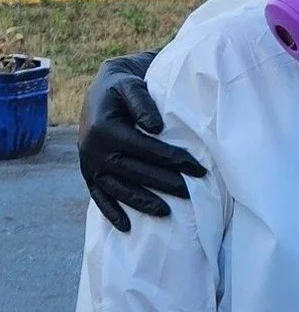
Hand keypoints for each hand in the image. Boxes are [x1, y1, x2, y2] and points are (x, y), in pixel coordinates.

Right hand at [78, 52, 205, 231]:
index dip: (173, 160)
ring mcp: (89, 164)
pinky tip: (126, 227)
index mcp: (105, 128)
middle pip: (134, 171)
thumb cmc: (124, 86)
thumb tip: (156, 128)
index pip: (145, 149)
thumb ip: (143, 102)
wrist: (102, 87)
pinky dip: (111, 212)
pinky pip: (98, 196)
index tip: (199, 169)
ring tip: (166, 212)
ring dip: (140, 202)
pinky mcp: (87, 173)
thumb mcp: (132, 85)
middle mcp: (93, 149)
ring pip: (117, 188)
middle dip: (163, 183)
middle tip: (190, 193)